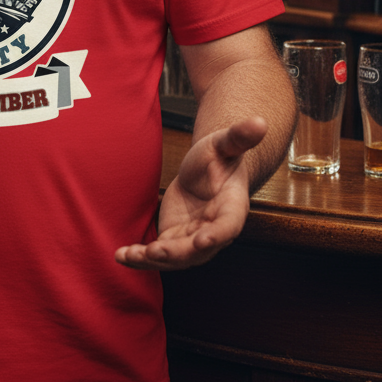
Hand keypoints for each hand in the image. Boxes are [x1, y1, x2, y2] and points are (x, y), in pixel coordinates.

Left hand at [115, 116, 266, 271]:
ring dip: (153, 260)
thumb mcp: (226, 143)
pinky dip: (141, 258)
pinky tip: (121, 255)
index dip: (217, 235)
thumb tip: (260, 121)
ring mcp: (194, 238)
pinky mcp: (176, 238)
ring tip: (129, 256)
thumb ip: (240, 136)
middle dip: (177, 253)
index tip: (203, 239)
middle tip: (156, 251)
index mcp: (232, 208)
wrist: (207, 171)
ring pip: (176, 257)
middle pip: (198, 250)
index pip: (228, 227)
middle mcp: (215, 231)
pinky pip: (159, 254)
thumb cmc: (220, 157)